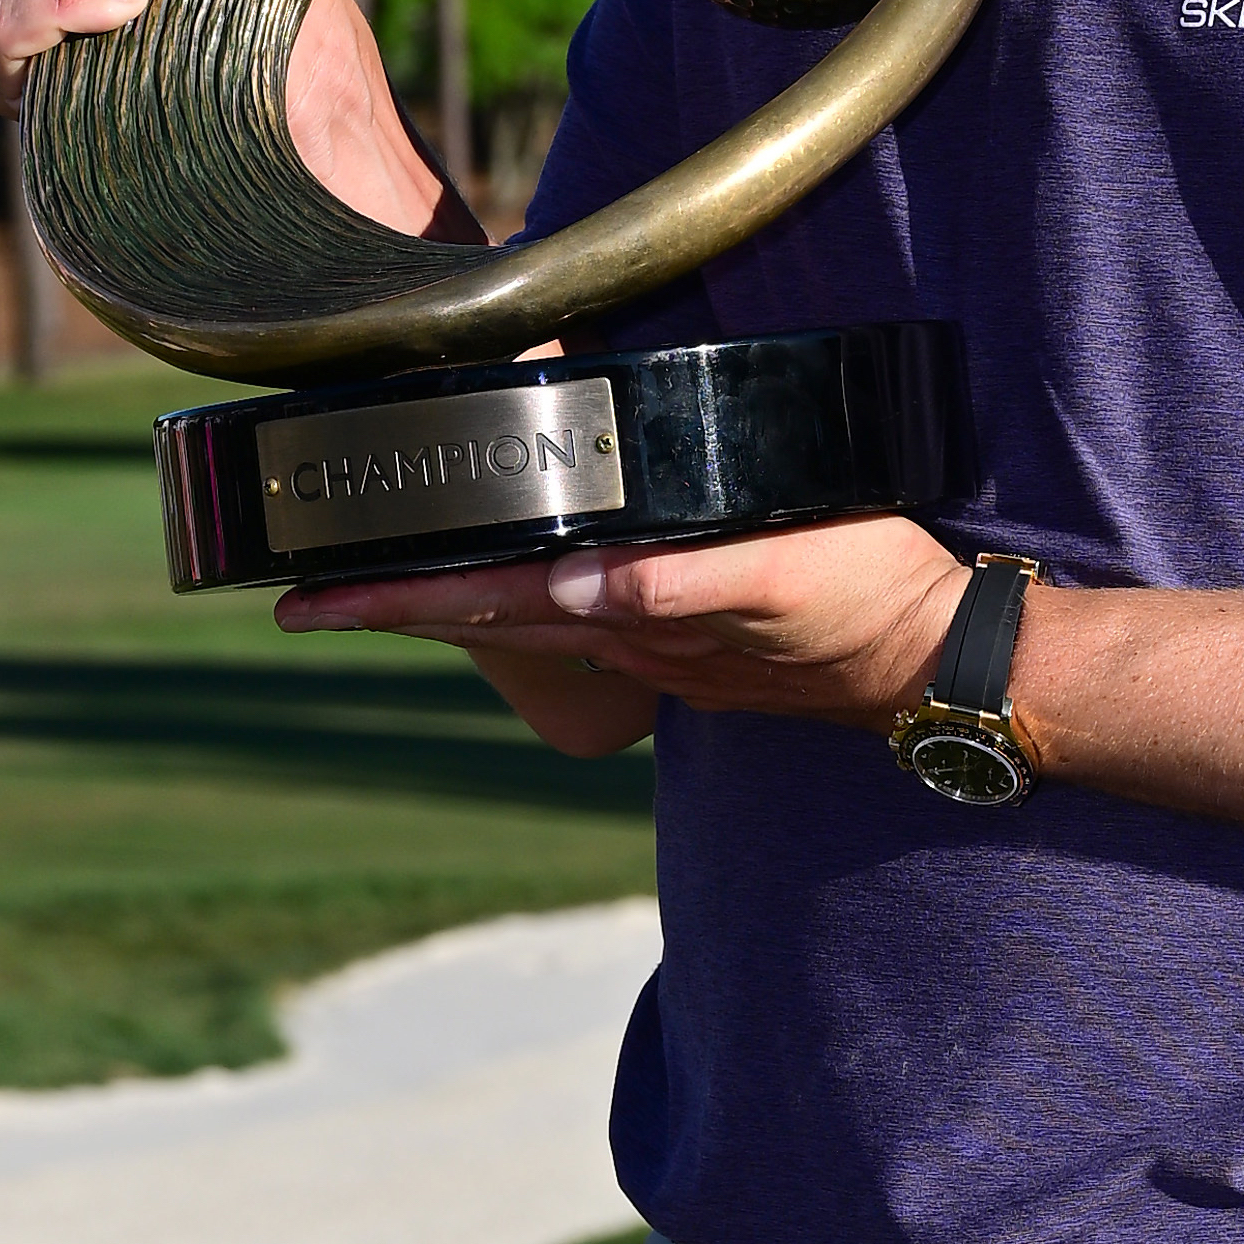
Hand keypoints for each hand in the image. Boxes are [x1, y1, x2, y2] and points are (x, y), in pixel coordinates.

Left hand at [277, 515, 970, 731]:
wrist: (940, 662)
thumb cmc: (868, 608)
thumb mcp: (778, 580)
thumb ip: (677, 584)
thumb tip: (574, 587)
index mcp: (630, 617)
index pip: (484, 600)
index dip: (390, 599)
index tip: (304, 600)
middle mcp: (626, 637)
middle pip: (482, 613)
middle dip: (391, 604)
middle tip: (303, 593)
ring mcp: (656, 642)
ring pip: (524, 617)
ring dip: (448, 602)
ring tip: (379, 583)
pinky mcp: (690, 631)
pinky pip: (580, 612)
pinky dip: (525, 597)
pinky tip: (518, 582)